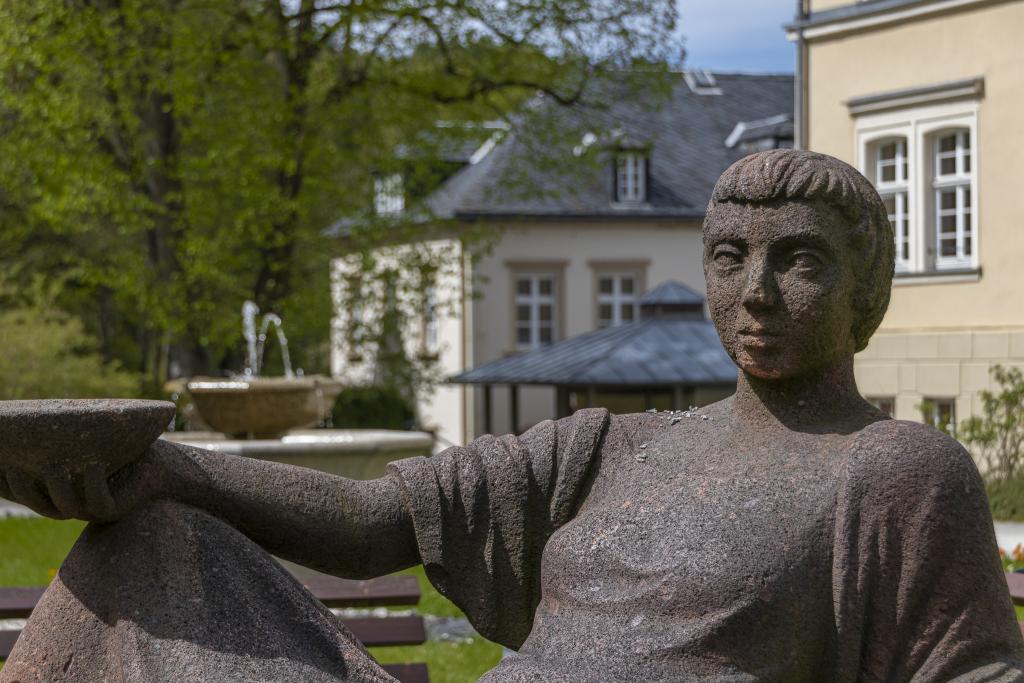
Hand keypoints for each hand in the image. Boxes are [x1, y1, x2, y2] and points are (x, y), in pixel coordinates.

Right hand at [0, 441, 177, 521]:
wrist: (158, 461)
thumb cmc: (118, 445)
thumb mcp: (83, 441)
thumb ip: (57, 438)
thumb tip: (25, 418)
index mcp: (60, 494)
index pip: (26, 495)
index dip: (8, 486)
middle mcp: (73, 506)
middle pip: (42, 505)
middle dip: (25, 489)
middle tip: (14, 466)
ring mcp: (93, 511)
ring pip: (69, 507)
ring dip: (59, 487)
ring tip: (54, 465)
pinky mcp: (115, 510)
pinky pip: (101, 502)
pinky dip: (95, 484)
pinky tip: (93, 465)